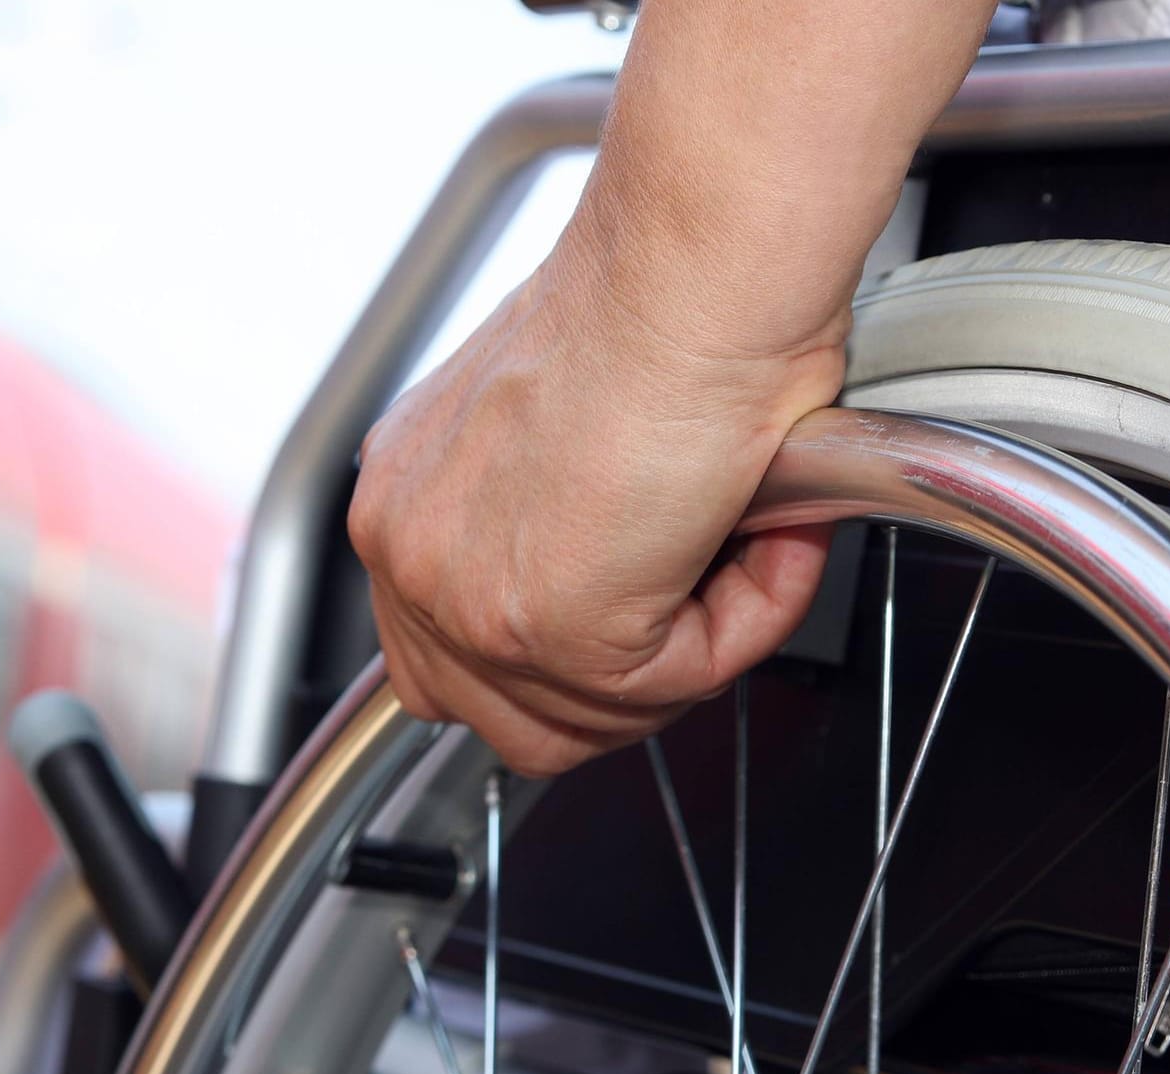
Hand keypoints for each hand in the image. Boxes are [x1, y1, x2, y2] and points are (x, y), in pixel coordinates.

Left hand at [348, 255, 841, 776]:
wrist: (697, 260)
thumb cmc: (664, 297)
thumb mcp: (573, 426)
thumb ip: (560, 519)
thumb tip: (622, 582)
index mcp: (409, 496)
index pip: (446, 658)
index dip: (557, 664)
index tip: (646, 608)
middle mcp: (409, 547)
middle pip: (503, 716)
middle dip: (627, 680)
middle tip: (708, 589)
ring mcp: (466, 598)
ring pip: (595, 717)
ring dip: (697, 645)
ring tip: (745, 540)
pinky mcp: (548, 626)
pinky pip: (671, 684)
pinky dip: (743, 621)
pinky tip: (759, 531)